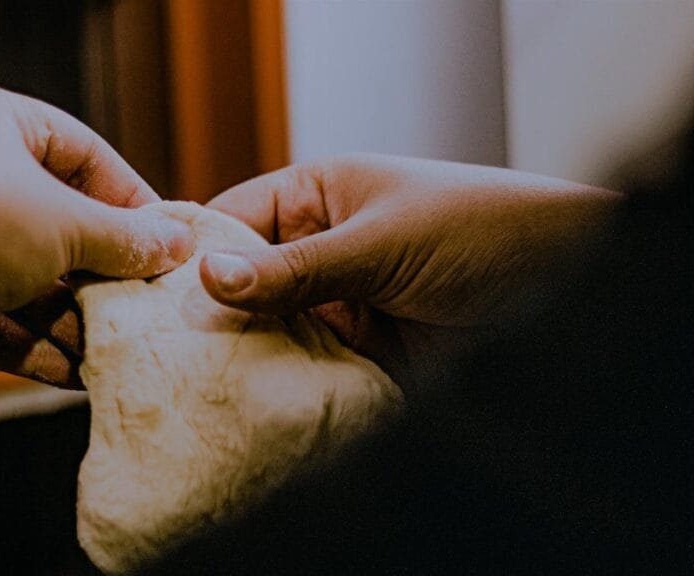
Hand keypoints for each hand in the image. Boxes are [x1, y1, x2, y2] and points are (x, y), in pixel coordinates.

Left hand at [0, 78, 194, 386]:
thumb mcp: (68, 224)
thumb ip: (127, 238)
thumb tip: (177, 246)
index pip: (79, 149)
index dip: (128, 196)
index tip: (163, 239)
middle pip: (46, 220)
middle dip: (95, 270)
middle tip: (138, 302)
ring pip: (14, 274)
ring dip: (64, 316)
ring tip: (110, 351)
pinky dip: (24, 340)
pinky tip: (69, 375)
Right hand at [199, 155, 620, 382]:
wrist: (570, 286)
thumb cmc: (483, 230)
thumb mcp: (382, 242)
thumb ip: (296, 268)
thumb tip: (208, 276)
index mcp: (321, 196)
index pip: (237, 219)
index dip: (195, 252)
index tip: (149, 292)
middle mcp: (323, 248)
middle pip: (246, 280)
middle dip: (211, 311)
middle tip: (161, 349)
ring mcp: (341, 302)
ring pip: (270, 328)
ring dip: (244, 352)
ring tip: (194, 381)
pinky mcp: (362, 352)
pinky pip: (307, 366)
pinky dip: (283, 382)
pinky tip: (249, 399)